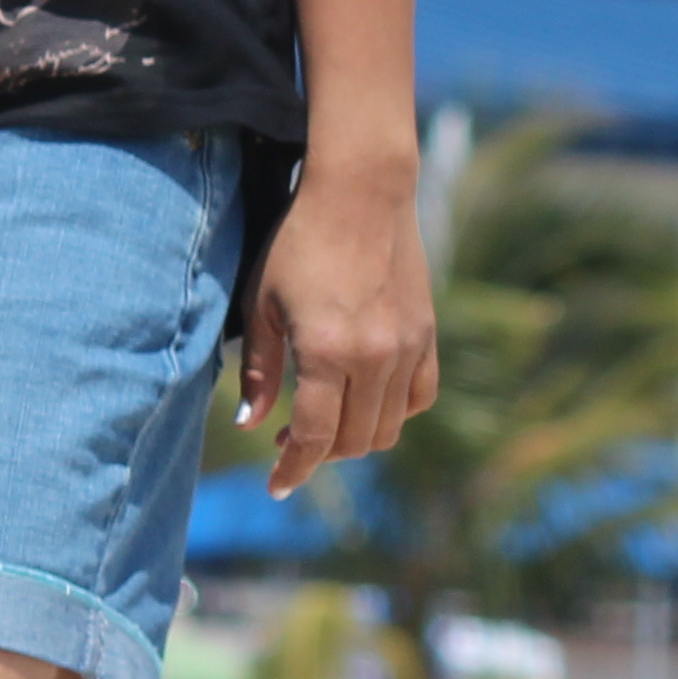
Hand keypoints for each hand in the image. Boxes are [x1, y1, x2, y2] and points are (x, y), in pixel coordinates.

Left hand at [241, 154, 436, 498]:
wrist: (361, 193)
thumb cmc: (299, 243)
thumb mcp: (263, 304)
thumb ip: (260, 371)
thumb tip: (250, 426)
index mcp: (327, 351)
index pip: (315, 437)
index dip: (294, 469)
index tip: (277, 486)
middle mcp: (374, 357)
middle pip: (354, 440)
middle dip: (320, 455)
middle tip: (291, 442)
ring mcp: (407, 347)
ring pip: (389, 426)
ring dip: (356, 438)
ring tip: (327, 422)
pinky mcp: (427, 334)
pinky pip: (420, 396)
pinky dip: (395, 412)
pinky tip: (367, 400)